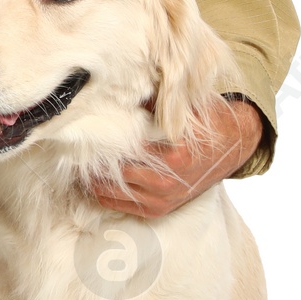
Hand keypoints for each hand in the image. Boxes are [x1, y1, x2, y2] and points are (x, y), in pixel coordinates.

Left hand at [85, 96, 262, 219]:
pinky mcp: (159, 210)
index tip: (78, 127)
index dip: (97, 138)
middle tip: (68, 144)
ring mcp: (162, 199)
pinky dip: (102, 193)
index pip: (121, 149)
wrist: (232, 146)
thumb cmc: (203, 120)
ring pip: (109, 193)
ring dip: (90, 178)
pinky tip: (90, 178)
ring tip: (74, 161)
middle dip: (88, 159)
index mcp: (171, 153)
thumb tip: (112, 89)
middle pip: (110, 173)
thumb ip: (151, 99)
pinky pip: (119, 205)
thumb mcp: (180, 104)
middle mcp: (165, 181)